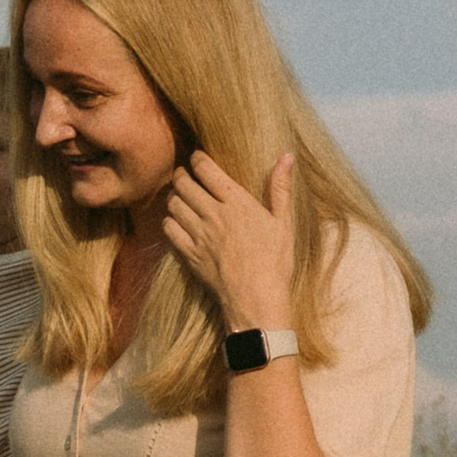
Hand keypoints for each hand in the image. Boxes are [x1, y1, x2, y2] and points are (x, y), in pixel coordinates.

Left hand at [163, 150, 295, 331]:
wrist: (257, 299)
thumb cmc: (275, 262)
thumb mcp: (284, 223)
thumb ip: (280, 188)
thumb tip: (287, 156)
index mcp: (237, 202)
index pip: (206, 169)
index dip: (197, 159)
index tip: (198, 159)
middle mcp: (214, 215)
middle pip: (184, 183)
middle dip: (181, 174)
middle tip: (184, 175)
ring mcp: (199, 235)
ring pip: (173, 204)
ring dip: (174, 196)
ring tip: (180, 196)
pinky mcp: (189, 254)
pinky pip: (169, 229)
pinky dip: (169, 220)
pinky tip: (177, 221)